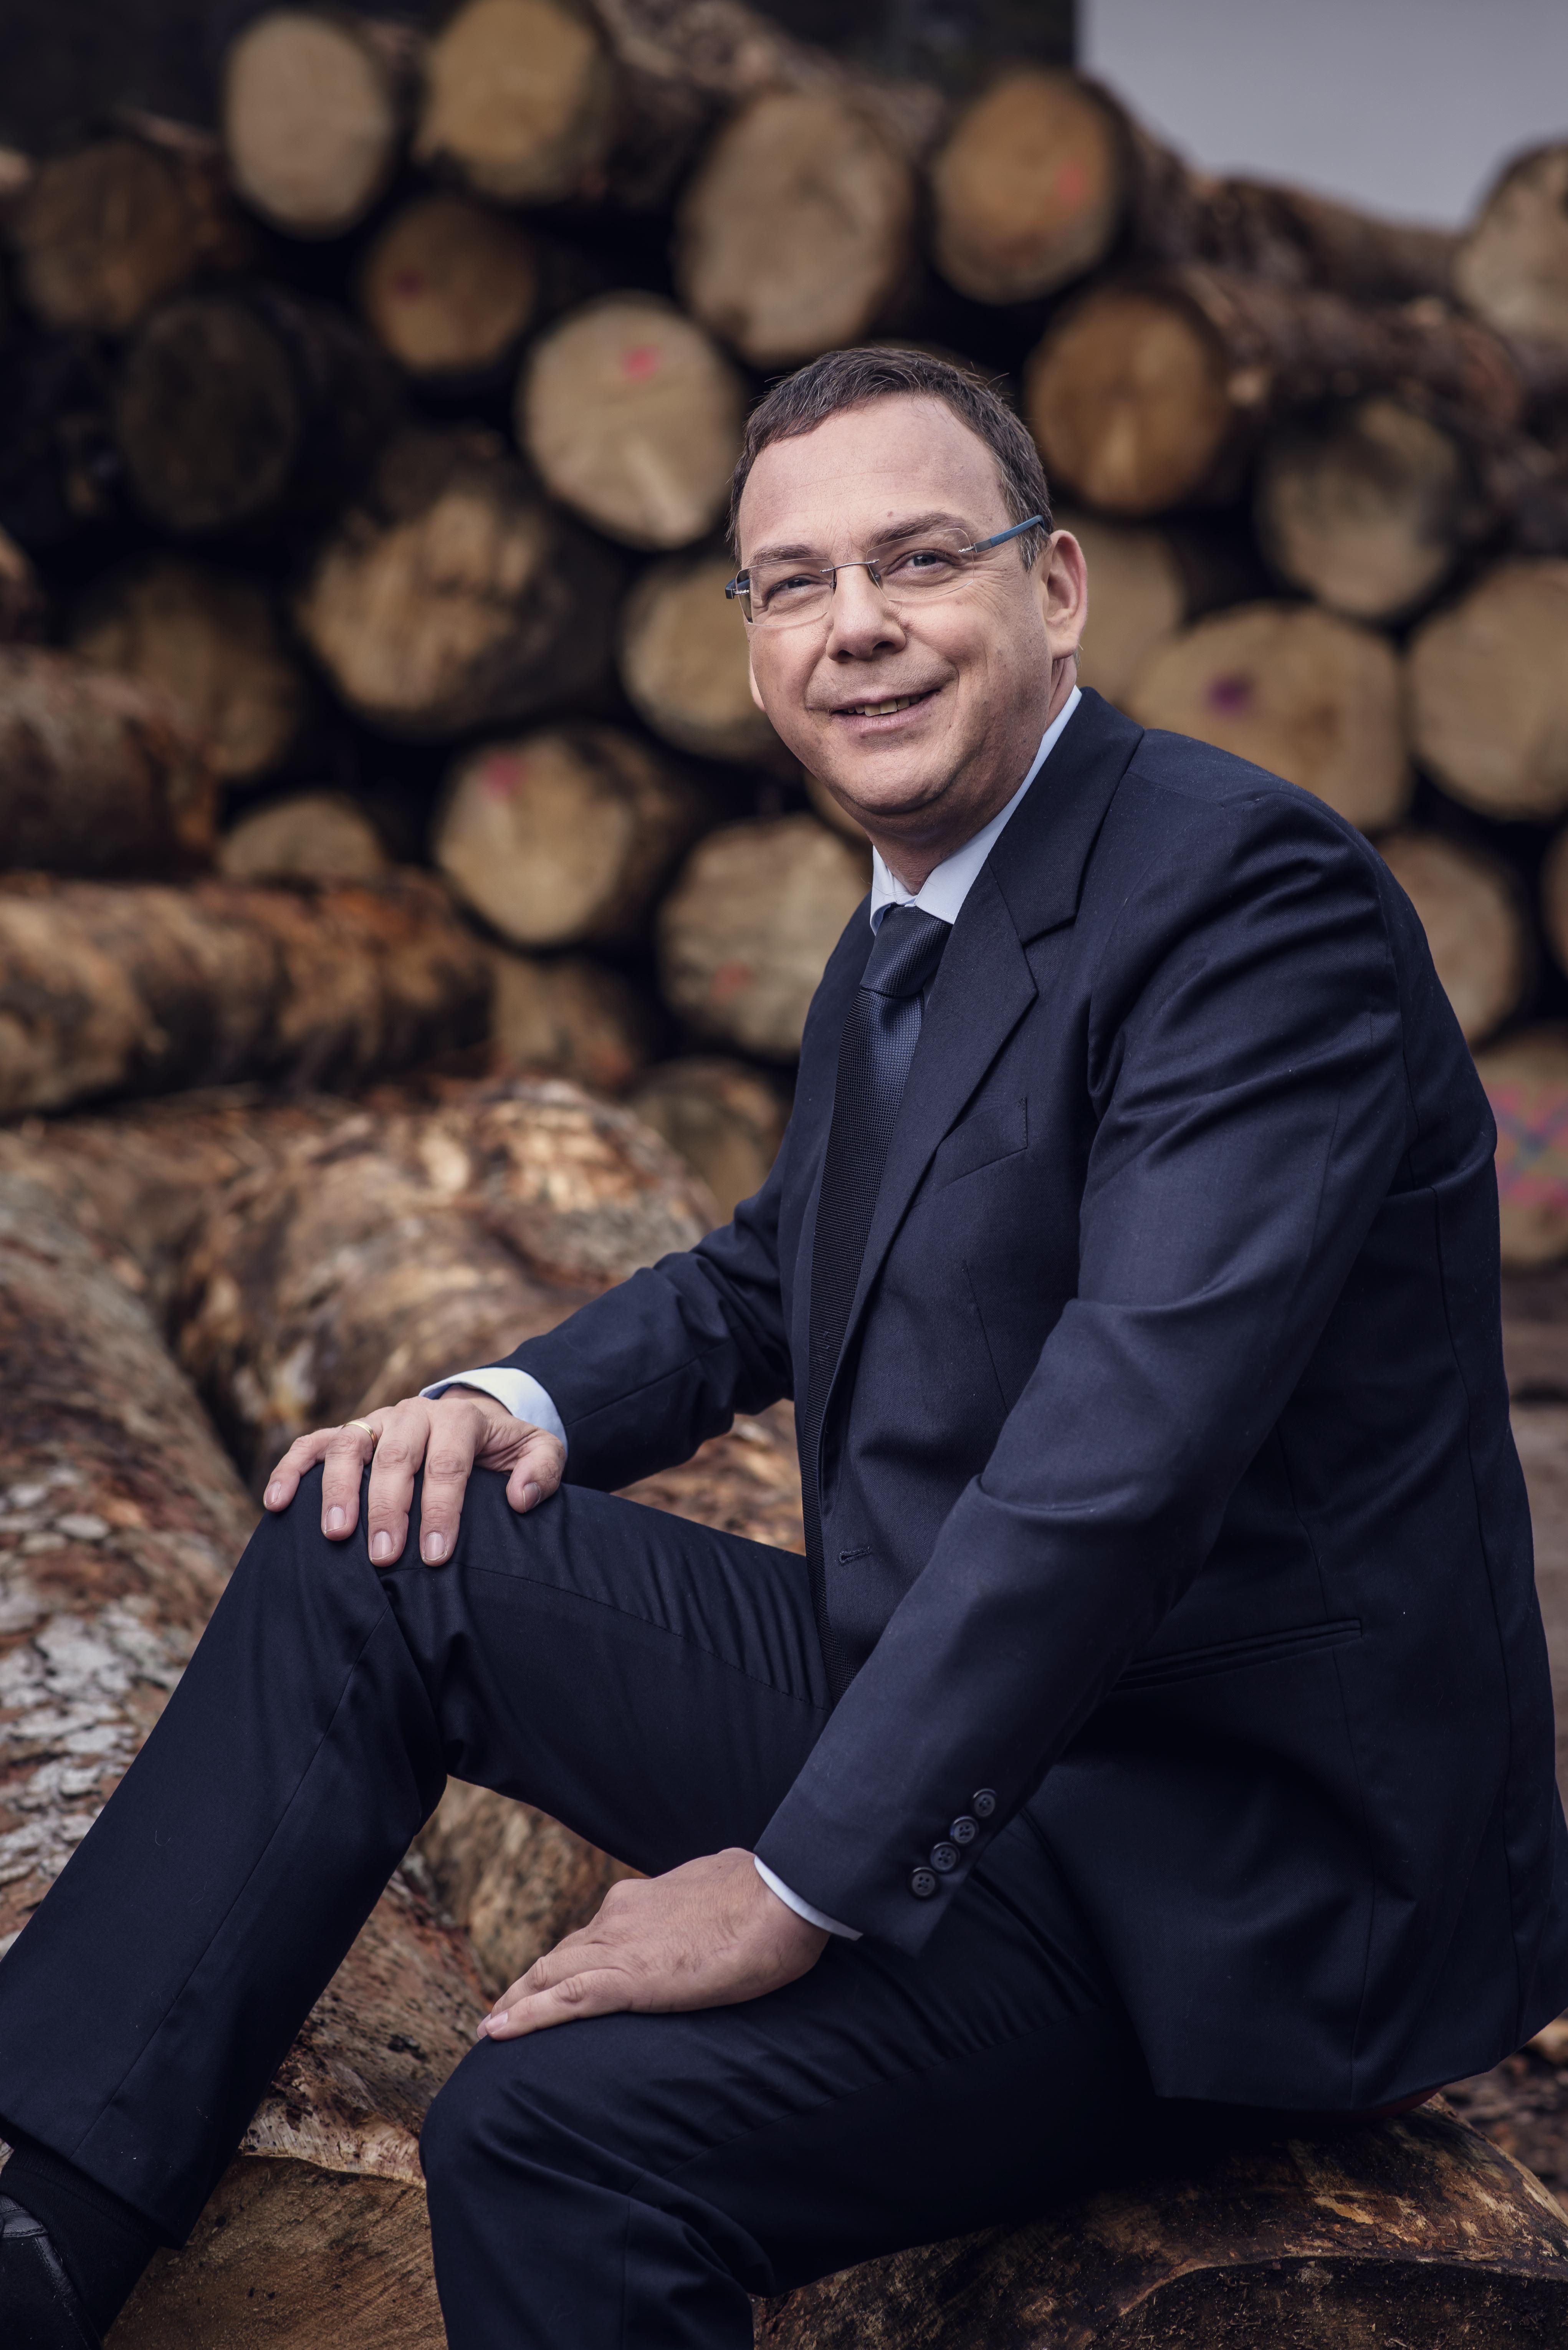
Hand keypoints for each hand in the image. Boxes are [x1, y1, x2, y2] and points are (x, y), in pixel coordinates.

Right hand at [261, 1388, 564, 1565]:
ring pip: (350, 1446)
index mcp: (459, 1418)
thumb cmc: (503, 1450)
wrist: (472, 1422)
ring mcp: (376, 1420)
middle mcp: (413, 1413)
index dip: (441, 1510)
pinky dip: (291, 1470)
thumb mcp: (539, 1451)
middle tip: (384, 1557)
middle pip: (396, 1457)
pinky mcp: (349, 1433)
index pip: (448, 1465)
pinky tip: (276, 1504)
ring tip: (336, 1534)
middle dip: (389, 1509)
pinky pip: (312, 1445)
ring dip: (339, 1489)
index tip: (435, 1557)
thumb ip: (541, 1471)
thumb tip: (520, 1499)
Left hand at [477, 1849, 829, 2039]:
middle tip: (501, 2011)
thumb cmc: (769, 1894)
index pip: (593, 1933)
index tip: (547, 1978)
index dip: (565, 1959)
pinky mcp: (628, 1978)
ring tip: (491, 2027)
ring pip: (548, 1975)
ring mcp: (619, 1944)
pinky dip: (523, 2017)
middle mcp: (620, 1915)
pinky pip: (561, 2001)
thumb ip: (705, 1904)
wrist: (782, 1895)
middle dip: (527, 1984)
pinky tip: (495, 2032)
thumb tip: (713, 1907)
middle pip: (560, 1955)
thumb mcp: (725, 1889)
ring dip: (515, 2001)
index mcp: (644, 1897)